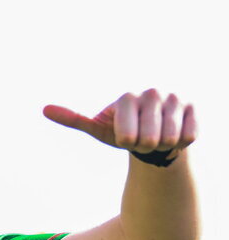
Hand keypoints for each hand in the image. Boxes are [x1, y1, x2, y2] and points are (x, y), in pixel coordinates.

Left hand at [44, 90, 195, 158]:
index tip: (125, 137)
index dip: (127, 142)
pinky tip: (174, 133)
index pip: (127, 135)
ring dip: (162, 145)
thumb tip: (44, 109)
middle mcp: (152, 93)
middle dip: (144, 146)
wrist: (152, 136)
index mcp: (126, 98)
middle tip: (143, 139)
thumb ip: (74, 119)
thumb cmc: (122, 132)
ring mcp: (175, 99)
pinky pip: (188, 136)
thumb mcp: (98, 128)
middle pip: (149, 139)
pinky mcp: (194, 108)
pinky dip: (179, 143)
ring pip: (169, 139)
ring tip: (157, 136)